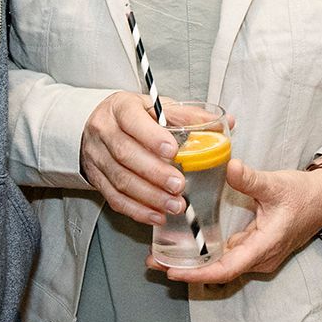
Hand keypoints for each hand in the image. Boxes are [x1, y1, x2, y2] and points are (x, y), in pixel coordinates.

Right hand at [80, 91, 183, 223]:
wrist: (99, 125)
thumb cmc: (133, 116)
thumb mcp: (157, 107)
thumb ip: (188, 115)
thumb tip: (225, 122)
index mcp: (121, 107)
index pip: (132, 119)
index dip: (151, 136)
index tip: (172, 150)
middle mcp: (104, 130)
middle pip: (125, 153)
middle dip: (154, 173)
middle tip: (178, 185)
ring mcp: (97, 156)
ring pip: (120, 179)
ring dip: (149, 196)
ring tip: (174, 204)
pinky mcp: (96, 178)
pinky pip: (114, 198)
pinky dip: (137, 210)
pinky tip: (157, 215)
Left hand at [153, 159, 321, 283]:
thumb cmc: (304, 194)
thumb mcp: (276, 184)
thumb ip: (251, 179)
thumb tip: (228, 166)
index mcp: (264, 246)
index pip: (227, 269)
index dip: (198, 274)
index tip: (173, 272)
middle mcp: (260, 258)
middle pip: (219, 272)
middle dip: (187, 270)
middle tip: (154, 262)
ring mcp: (258, 256)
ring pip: (223, 266)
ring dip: (195, 263)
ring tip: (162, 255)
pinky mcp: (256, 248)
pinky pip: (229, 257)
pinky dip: (207, 255)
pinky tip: (188, 246)